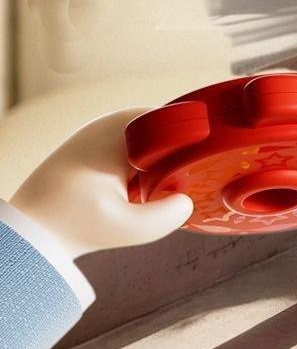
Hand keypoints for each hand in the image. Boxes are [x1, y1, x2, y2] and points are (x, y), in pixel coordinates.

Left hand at [10, 108, 192, 257]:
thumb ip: (167, 216)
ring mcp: (102, 131)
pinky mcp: (99, 145)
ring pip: (154, 136)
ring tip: (177, 183)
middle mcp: (110, 123)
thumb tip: (187, 201)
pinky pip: (139, 144)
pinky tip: (156, 184)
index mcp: (119, 130)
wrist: (31, 229)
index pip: (177, 118)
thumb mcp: (128, 228)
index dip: (199, 137)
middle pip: (168, 126)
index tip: (212, 159)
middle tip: (198, 176)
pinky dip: (151, 160)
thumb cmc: (72, 224)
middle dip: (184, 150)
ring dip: (168, 156)